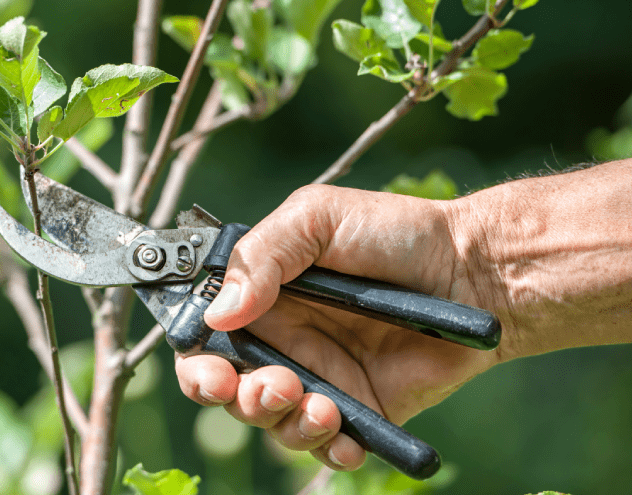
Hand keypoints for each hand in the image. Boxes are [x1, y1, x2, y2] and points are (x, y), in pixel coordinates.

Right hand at [174, 185, 501, 470]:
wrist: (472, 271)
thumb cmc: (394, 234)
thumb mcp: (317, 218)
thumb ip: (262, 256)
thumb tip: (219, 312)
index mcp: (261, 296)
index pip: (205, 338)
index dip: (197, 361)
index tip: (213, 372)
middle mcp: (283, 340)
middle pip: (229, 389)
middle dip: (238, 399)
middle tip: (274, 386)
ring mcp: (320, 377)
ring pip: (273, 422)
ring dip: (283, 421)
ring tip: (320, 404)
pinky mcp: (358, 410)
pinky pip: (327, 446)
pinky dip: (328, 449)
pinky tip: (344, 435)